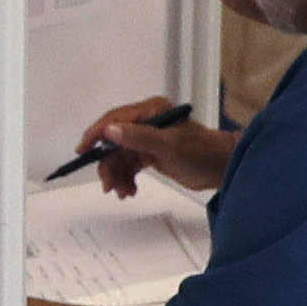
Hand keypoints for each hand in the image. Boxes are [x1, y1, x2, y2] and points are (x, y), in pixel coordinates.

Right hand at [66, 95, 233, 197]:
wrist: (223, 168)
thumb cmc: (201, 153)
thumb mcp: (169, 145)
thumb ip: (138, 137)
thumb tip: (110, 130)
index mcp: (150, 111)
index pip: (115, 119)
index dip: (96, 134)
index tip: (83, 151)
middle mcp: (147, 122)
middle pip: (114, 142)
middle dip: (109, 165)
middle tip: (109, 186)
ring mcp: (149, 138)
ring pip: (120, 156)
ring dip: (118, 175)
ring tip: (123, 193)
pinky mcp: (152, 154)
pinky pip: (130, 165)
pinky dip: (127, 178)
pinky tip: (130, 191)